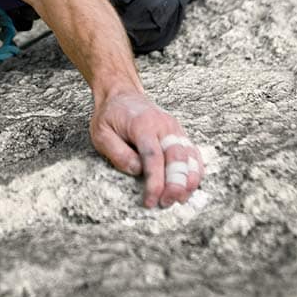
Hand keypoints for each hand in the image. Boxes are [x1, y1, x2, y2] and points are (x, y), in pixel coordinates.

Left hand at [90, 90, 203, 207]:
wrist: (122, 94)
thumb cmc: (110, 116)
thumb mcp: (101, 133)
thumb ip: (117, 152)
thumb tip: (137, 171)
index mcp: (142, 125)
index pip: (153, 157)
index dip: (154, 182)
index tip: (151, 201)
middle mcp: (163, 125)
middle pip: (177, 158)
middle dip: (175, 184)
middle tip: (167, 203)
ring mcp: (175, 129)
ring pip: (190, 156)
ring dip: (188, 180)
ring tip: (180, 199)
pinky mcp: (180, 134)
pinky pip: (193, 154)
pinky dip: (195, 171)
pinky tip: (190, 186)